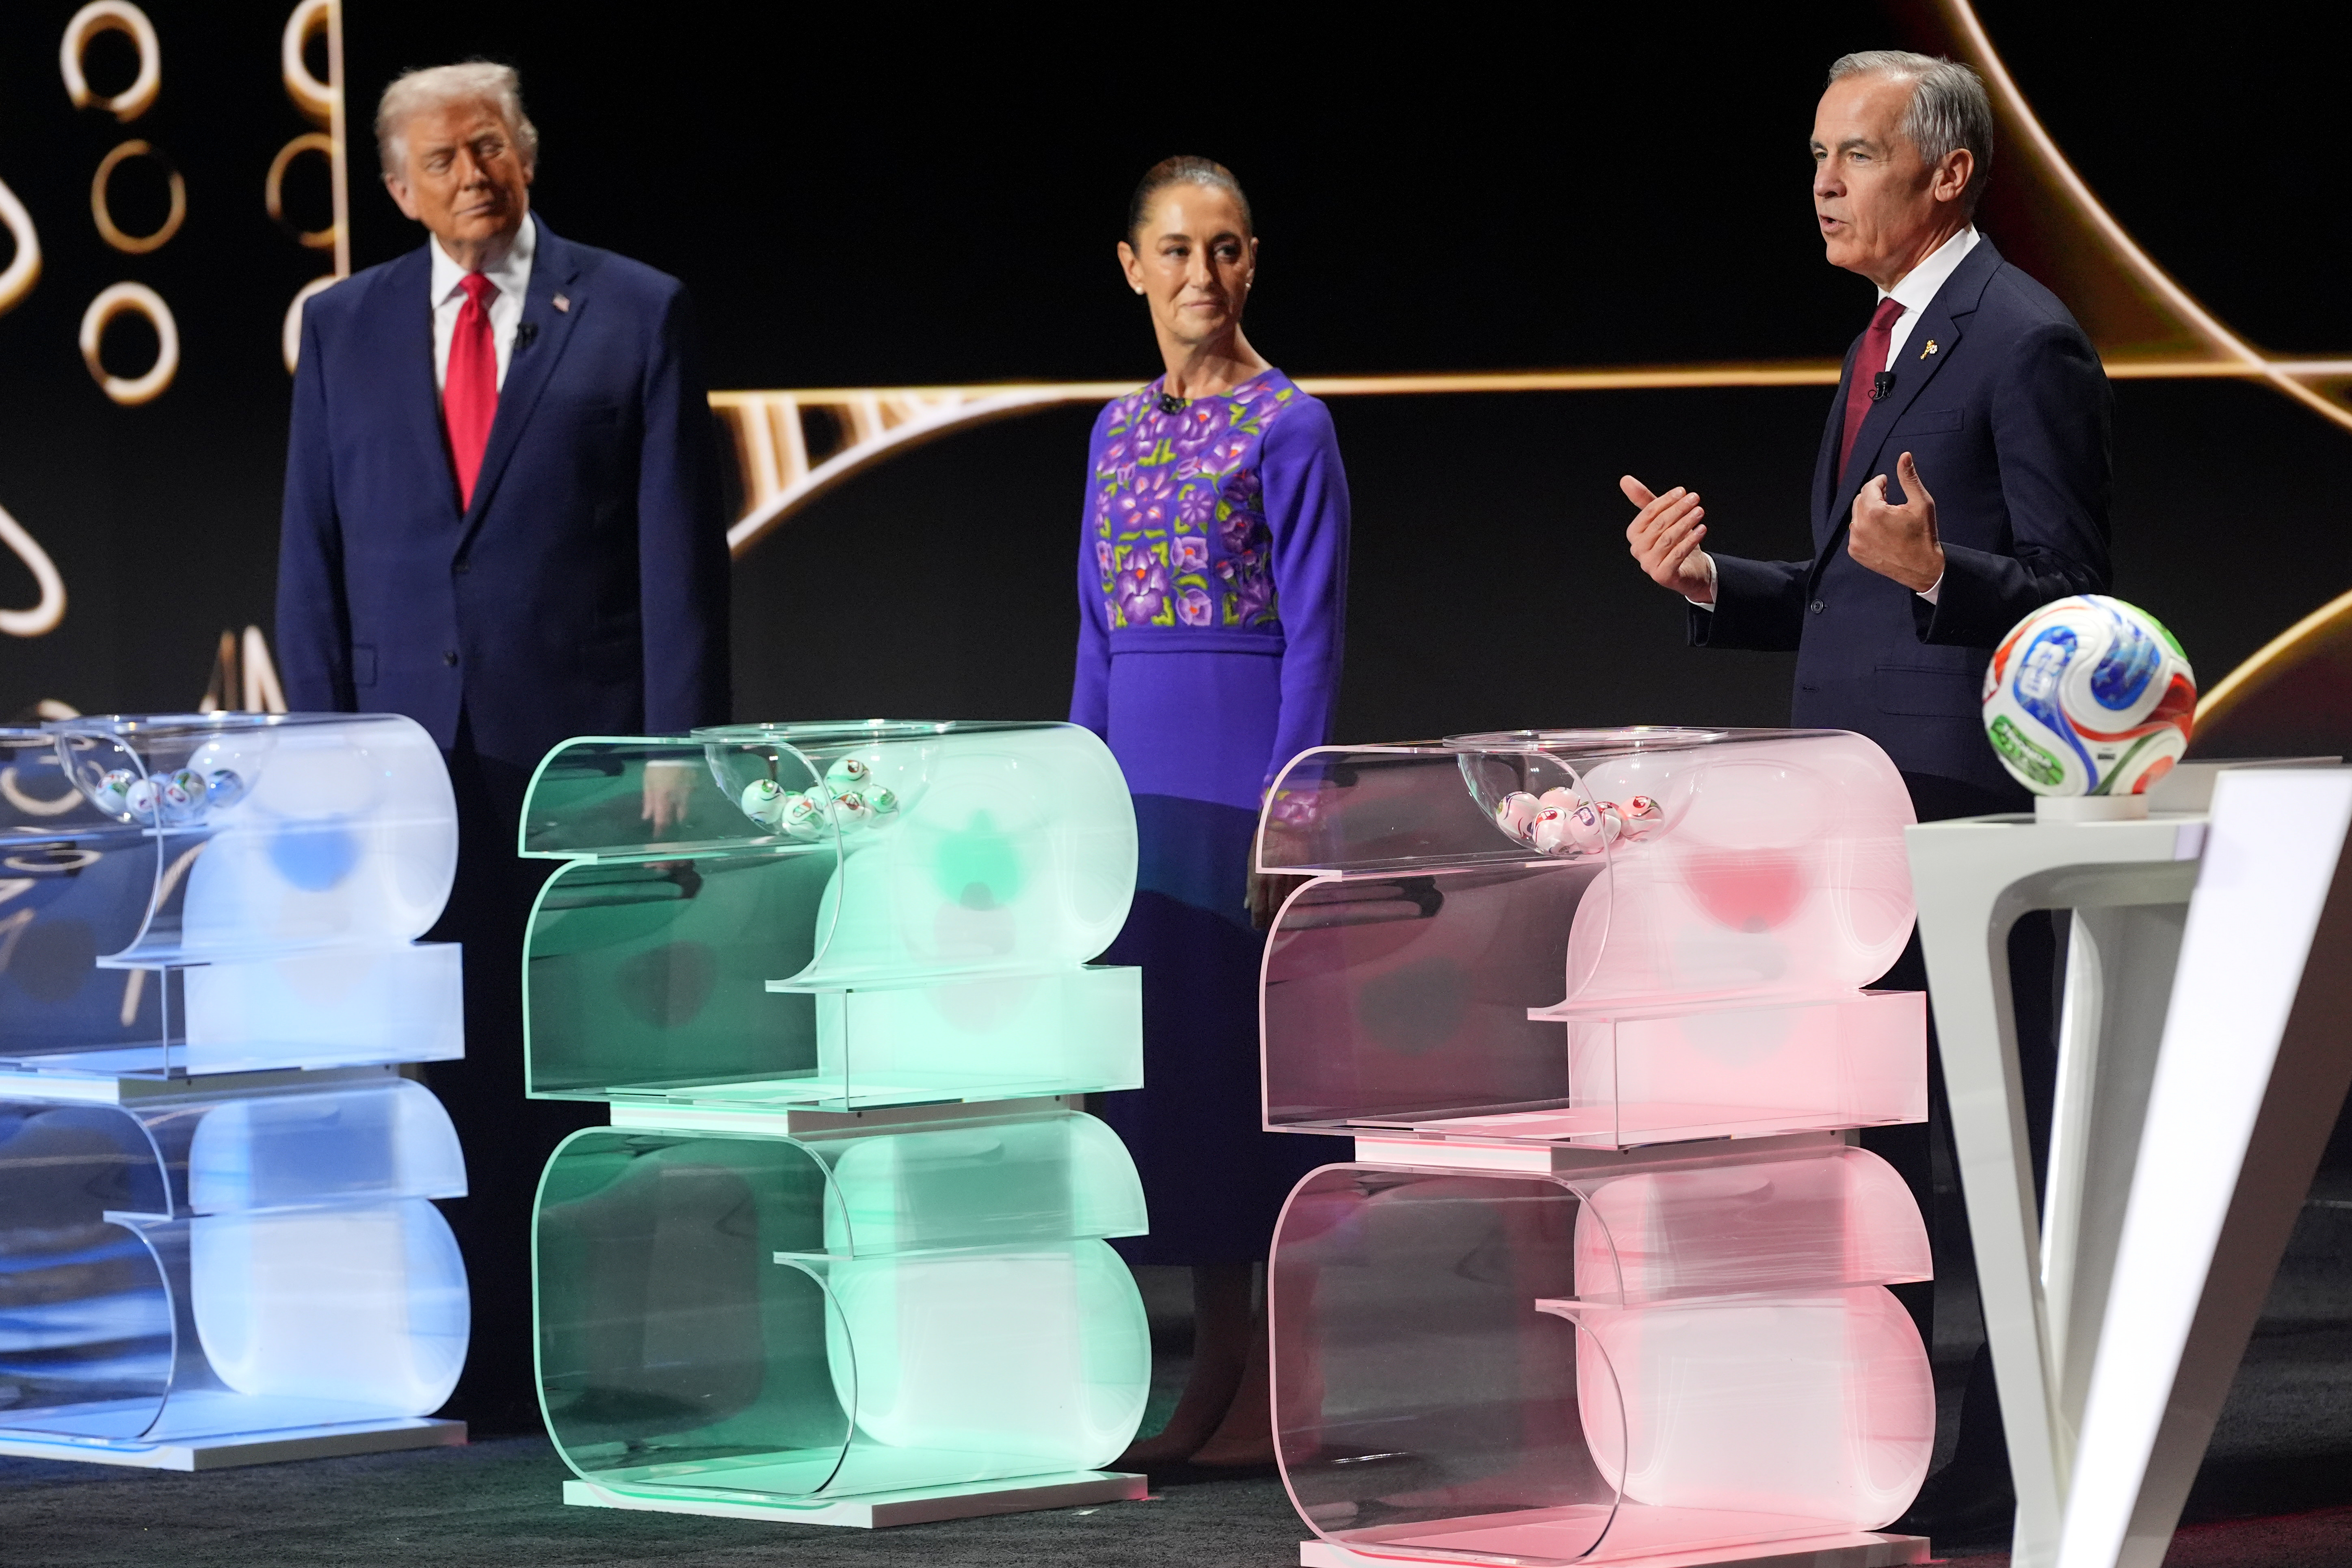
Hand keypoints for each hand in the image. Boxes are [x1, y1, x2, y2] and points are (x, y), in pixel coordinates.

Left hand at [641, 762, 696, 834]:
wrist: (673, 750)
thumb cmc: (656, 767)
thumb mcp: (648, 782)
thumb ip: (648, 800)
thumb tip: (646, 817)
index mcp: (662, 797)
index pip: (661, 818)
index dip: (660, 829)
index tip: (658, 837)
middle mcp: (676, 797)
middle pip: (675, 816)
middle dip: (671, 824)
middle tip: (668, 829)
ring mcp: (687, 792)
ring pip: (685, 809)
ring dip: (680, 815)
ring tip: (678, 819)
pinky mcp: (695, 786)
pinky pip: (691, 798)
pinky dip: (687, 802)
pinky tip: (685, 801)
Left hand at [1248, 797, 1308, 930]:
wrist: (1288, 821)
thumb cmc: (1264, 840)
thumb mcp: (1252, 860)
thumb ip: (1250, 884)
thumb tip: (1249, 905)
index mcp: (1259, 878)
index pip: (1259, 909)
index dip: (1259, 921)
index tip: (1259, 927)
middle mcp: (1276, 881)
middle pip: (1275, 910)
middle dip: (1272, 921)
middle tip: (1271, 927)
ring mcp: (1293, 878)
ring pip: (1291, 904)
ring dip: (1286, 914)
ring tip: (1284, 919)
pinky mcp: (1307, 874)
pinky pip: (1304, 893)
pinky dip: (1301, 901)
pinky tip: (1298, 905)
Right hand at [1621, 475, 1712, 601]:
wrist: (1690, 570)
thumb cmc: (1675, 542)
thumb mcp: (1662, 519)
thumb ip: (1646, 501)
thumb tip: (1625, 480)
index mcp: (1634, 534)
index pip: (1648, 513)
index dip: (1665, 501)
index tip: (1682, 491)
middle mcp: (1638, 550)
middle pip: (1659, 525)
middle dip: (1678, 509)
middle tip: (1694, 498)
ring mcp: (1648, 564)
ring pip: (1668, 538)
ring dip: (1686, 522)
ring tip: (1699, 511)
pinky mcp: (1662, 575)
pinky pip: (1677, 554)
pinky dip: (1690, 540)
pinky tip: (1701, 529)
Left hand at [1848, 451, 1945, 592]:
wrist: (1923, 568)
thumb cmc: (1924, 534)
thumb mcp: (1921, 502)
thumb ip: (1909, 478)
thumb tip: (1904, 455)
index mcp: (1874, 512)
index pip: (1869, 487)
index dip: (1879, 482)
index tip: (1887, 482)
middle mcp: (1859, 526)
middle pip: (1860, 500)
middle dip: (1873, 496)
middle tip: (1888, 497)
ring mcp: (1855, 541)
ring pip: (1857, 516)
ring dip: (1868, 511)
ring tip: (1886, 514)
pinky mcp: (1856, 553)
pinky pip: (1856, 533)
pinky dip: (1865, 528)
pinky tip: (1881, 531)